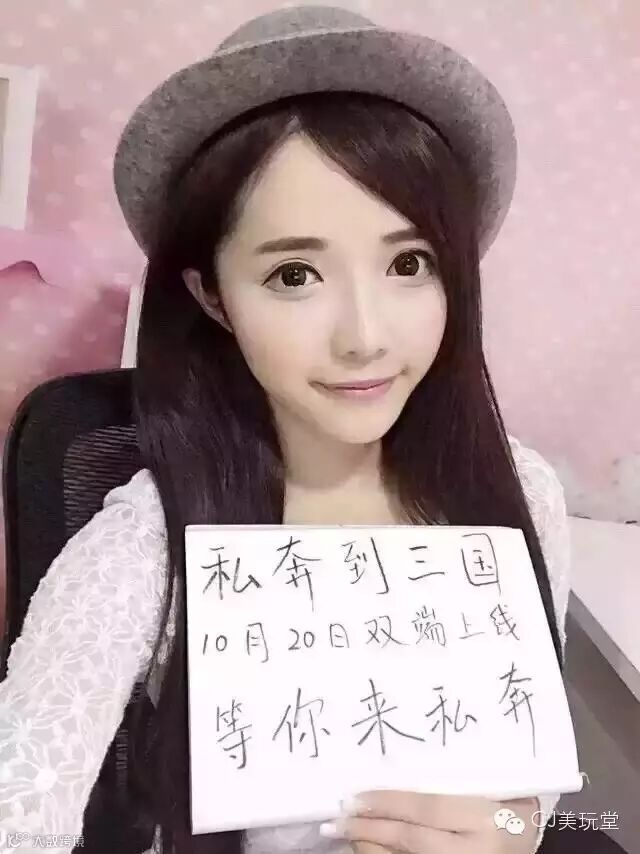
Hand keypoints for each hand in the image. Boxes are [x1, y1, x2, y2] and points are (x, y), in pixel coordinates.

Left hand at [319, 792, 540, 852]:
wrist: (527, 843)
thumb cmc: (513, 808)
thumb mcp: (502, 789)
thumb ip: (469, 774)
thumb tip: (413, 749)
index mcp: (486, 820)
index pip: (429, 809)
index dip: (389, 803)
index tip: (356, 796)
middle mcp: (474, 851)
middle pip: (412, 839)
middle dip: (370, 828)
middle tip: (337, 817)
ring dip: (370, 847)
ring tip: (342, 832)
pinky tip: (362, 848)